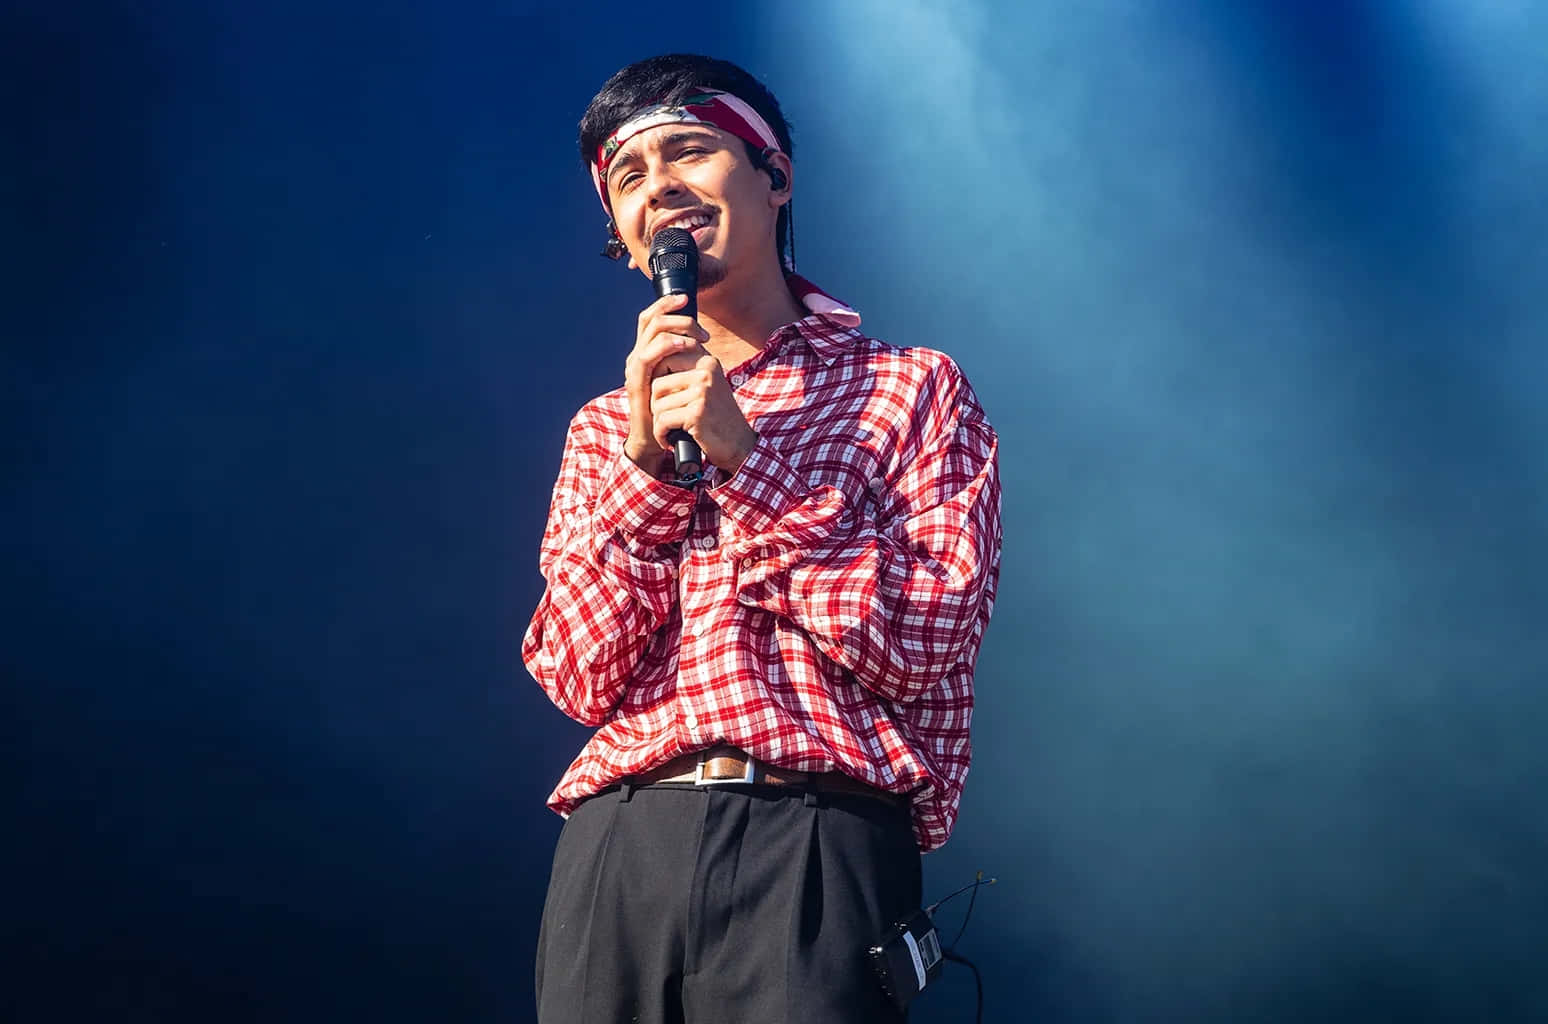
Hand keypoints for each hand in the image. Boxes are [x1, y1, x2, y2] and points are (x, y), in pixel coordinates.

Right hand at [623, 292, 707, 471]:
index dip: (666, 303)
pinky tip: (684, 346)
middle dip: (677, 315)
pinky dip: (667, 345)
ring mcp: (634, 368)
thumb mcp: (678, 377)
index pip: (651, 317)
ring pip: (651, 332)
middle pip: (650, 319)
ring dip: (677, 328)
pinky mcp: (636, 381)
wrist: (653, 438)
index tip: (687, 299)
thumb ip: (683, 359)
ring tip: (697, 338)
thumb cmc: (670, 408)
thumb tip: (700, 339)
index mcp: (646, 352)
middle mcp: (636, 355)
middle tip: (701, 329)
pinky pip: (647, 355)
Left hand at [650, 352, 758, 475]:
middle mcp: (706, 373)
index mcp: (707, 362)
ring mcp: (702, 392)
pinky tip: (669, 441)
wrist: (739, 445)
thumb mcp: (705, 388)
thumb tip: (651, 363)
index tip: (667, 404)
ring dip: (659, 423)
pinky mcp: (697, 413)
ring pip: (657, 404)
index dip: (658, 386)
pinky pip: (662, 421)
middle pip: (657, 384)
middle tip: (666, 420)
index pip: (664, 362)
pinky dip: (661, 435)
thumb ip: (685, 373)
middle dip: (656, 406)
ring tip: (670, 431)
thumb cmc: (716, 418)